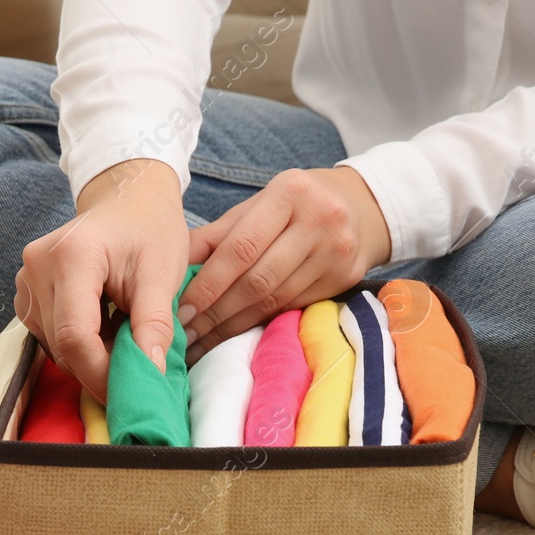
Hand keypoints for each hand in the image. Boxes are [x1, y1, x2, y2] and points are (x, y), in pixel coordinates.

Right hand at [12, 159, 188, 402]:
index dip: (101, 373)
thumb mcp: (163, 274)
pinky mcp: (27, 295)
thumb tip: (150, 373)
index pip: (75, 335)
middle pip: (63, 345)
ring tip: (125, 339)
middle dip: (101, 369)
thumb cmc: (150, 231)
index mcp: (71, 256)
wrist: (128, 203)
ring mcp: (26, 281)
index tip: (132, 392)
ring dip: (91, 358)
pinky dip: (80, 345)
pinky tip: (106, 329)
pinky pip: (50, 337)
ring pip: (55, 347)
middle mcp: (37, 267)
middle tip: (139, 370)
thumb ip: (155, 324)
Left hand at [179, 166, 391, 360]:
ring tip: (202, 341)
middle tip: (186, 334)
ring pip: (275, 299)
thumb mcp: (258, 206)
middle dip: (217, 311)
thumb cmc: (295, 205)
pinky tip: (234, 335)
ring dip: (234, 325)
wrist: (361, 206)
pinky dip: (259, 324)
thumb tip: (173, 265)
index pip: (241, 248)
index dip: (209, 283)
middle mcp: (320, 220)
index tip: (182, 309)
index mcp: (290, 193)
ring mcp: (336, 253)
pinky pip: (292, 307)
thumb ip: (217, 235)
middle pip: (259, 279)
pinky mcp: (345, 279)